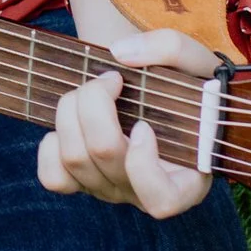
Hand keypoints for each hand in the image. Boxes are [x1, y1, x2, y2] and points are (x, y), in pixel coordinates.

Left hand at [38, 25, 222, 218]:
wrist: (165, 92)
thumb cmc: (191, 85)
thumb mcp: (198, 61)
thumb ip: (171, 49)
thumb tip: (120, 54)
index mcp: (185, 180)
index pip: (161, 201)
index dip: (143, 163)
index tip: (143, 124)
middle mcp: (144, 192)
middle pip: (103, 156)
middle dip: (95, 104)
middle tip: (110, 78)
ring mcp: (111, 189)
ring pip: (74, 159)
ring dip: (71, 112)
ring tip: (91, 88)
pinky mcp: (82, 182)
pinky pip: (53, 177)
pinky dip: (52, 145)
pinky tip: (71, 123)